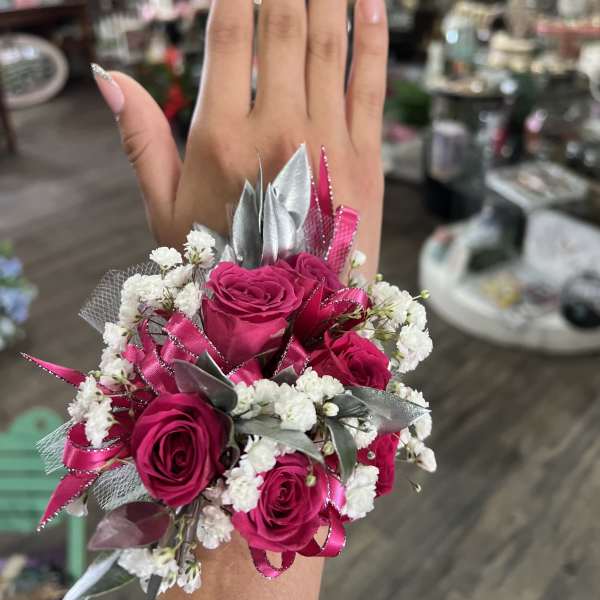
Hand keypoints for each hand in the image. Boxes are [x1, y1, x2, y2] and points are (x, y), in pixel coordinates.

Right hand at [94, 0, 387, 275]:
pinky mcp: (367, 155)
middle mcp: (278, 128)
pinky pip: (373, 80)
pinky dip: (374, 32)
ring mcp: (329, 139)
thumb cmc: (224, 266)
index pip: (230, 32)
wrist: (297, 312)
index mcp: (222, 138)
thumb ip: (140, 142)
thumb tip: (109, 76)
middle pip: (284, 21)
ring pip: (331, 39)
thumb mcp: (167, 213)